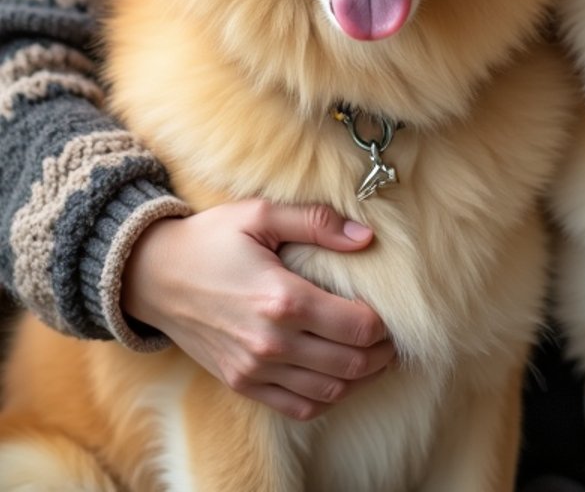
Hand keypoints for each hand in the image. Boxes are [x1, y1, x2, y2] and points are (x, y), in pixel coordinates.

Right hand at [121, 200, 395, 419]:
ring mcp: (255, 369)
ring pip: (329, 390)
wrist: (153, 276)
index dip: (384, 324)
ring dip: (359, 378)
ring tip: (372, 358)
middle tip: (392, 339)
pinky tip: (337, 377)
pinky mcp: (242, 383)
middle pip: (350, 363)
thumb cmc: (209, 239)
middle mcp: (271, 342)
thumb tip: (365, 236)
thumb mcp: (260, 214)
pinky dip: (326, 398)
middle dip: (381, 354)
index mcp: (282, 298)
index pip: (356, 326)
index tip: (391, 313)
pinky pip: (298, 407)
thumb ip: (316, 223)